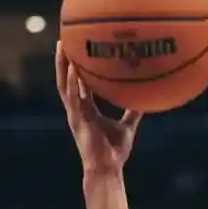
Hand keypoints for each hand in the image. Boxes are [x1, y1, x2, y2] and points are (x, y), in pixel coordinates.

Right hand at [55, 42, 141, 173]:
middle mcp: (77, 109)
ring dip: (62, 65)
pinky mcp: (76, 119)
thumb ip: (132, 113)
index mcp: (87, 110)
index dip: (76, 68)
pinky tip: (74, 67)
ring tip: (63, 46)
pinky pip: (72, 97)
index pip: (79, 84)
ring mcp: (75, 114)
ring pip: (64, 84)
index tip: (77, 50)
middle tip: (64, 40)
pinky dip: (73, 82)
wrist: (107, 168)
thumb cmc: (115, 151)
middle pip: (66, 80)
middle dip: (63, 61)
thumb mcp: (127, 127)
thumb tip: (145, 100)